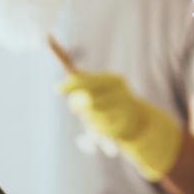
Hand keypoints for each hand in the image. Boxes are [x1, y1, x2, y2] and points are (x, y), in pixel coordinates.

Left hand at [57, 71, 181, 180]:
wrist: (137, 121)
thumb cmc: (109, 99)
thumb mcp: (98, 86)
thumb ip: (82, 78)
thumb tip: (64, 61)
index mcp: (114, 80)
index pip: (89, 81)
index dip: (71, 85)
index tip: (57, 90)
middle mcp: (122, 94)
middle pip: (89, 101)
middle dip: (77, 103)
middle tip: (74, 107)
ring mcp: (124, 113)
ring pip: (91, 117)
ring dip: (87, 119)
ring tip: (93, 116)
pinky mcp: (123, 129)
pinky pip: (98, 132)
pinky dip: (94, 131)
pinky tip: (100, 128)